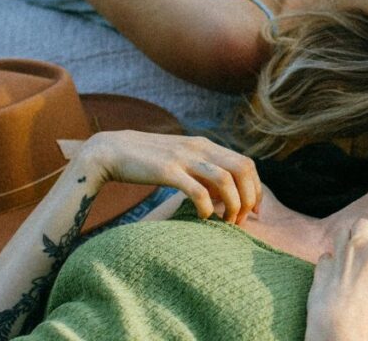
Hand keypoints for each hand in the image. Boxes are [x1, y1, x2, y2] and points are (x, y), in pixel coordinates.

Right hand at [79, 130, 262, 224]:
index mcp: (206, 145)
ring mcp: (184, 158)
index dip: (256, 188)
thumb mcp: (181, 159)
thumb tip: (223, 193)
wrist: (111, 150)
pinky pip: (197, 190)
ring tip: (227, 222)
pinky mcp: (167, 171)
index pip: (246, 163)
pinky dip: (207, 206)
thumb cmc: (148, 160)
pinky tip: (204, 217)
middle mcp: (200, 148)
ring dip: (232, 204)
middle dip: (248, 197)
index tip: (254, 210)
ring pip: (225, 180)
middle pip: (243, 170)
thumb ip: (203, 170)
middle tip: (241, 220)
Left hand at [305, 218, 367, 340]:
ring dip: (349, 241)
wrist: (337, 324)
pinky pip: (327, 256)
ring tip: (355, 256)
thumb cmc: (366, 311)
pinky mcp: (322, 266)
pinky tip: (337, 272)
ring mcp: (338, 253)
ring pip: (343, 232)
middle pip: (364, 227)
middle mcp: (359, 245)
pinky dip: (332, 262)